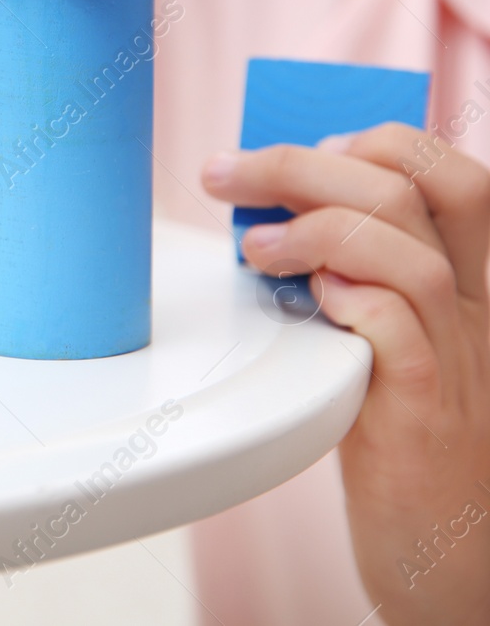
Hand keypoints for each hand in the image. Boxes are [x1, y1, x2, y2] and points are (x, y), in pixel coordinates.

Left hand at [202, 124, 489, 624]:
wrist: (443, 551)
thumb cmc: (397, 435)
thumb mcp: (383, 336)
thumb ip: (349, 272)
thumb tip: (269, 208)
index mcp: (471, 284)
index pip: (454, 175)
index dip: (374, 141)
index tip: (295, 154)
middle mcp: (477, 312)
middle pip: (411, 194)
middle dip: (304, 164)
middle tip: (227, 173)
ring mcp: (459, 363)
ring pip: (409, 255)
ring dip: (314, 229)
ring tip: (252, 246)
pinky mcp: (426, 418)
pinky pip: (400, 332)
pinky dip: (348, 297)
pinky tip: (304, 298)